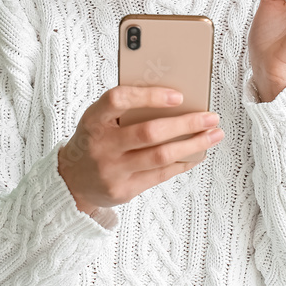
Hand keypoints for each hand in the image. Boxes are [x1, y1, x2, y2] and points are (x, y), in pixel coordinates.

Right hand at [56, 87, 223, 213]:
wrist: (71, 180)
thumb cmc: (94, 139)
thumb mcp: (99, 119)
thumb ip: (126, 109)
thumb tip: (174, 99)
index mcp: (93, 120)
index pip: (118, 100)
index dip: (148, 96)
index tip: (178, 95)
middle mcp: (101, 145)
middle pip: (149, 132)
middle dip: (186, 123)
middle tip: (211, 117)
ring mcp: (112, 170)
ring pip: (160, 156)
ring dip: (193, 145)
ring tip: (213, 135)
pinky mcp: (124, 190)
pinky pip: (161, 175)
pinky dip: (183, 162)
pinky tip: (197, 153)